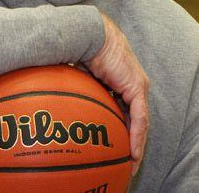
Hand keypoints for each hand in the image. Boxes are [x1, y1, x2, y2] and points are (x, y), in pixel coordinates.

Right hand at [85, 13, 148, 175]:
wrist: (89, 34)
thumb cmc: (80, 49)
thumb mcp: (79, 76)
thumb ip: (77, 90)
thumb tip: (57, 103)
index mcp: (121, 80)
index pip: (125, 110)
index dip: (121, 130)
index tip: (114, 147)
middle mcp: (133, 84)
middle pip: (135, 119)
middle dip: (131, 142)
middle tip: (126, 163)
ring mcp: (137, 85)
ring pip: (141, 122)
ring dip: (136, 144)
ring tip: (131, 165)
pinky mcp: (136, 87)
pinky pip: (140, 118)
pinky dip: (136, 136)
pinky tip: (132, 153)